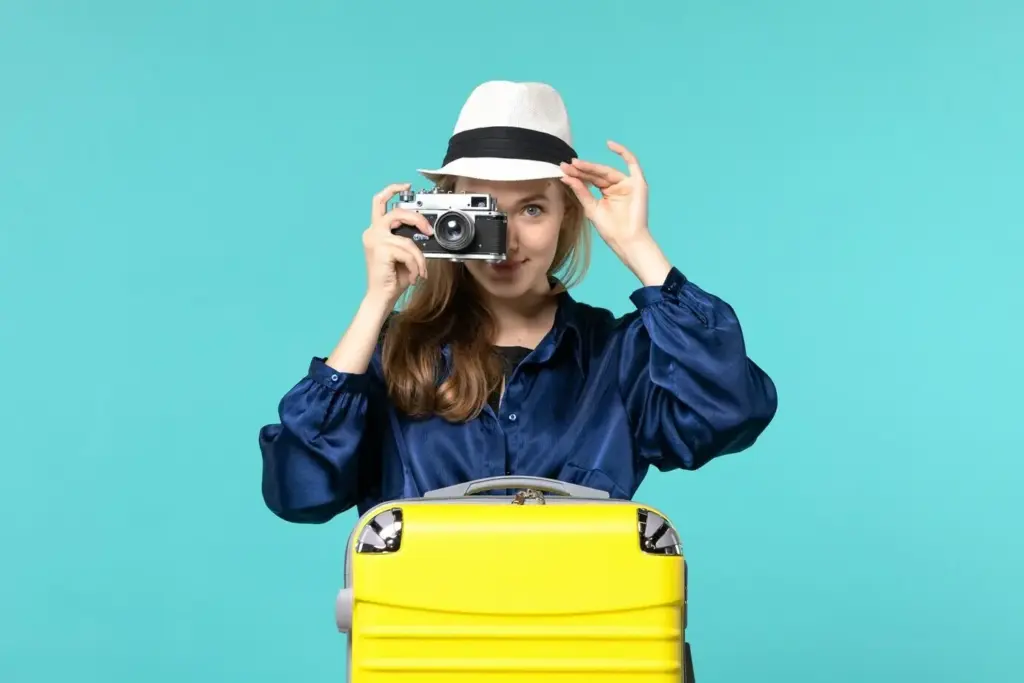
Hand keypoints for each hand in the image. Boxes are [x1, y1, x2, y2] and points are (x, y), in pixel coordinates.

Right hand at [362, 183, 432, 307]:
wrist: (382, 296)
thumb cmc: (393, 277)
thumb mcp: (403, 253)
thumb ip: (408, 238)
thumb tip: (424, 230)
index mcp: (376, 231)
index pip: (380, 202)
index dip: (392, 190)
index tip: (406, 186)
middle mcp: (372, 232)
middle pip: (397, 213)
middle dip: (416, 219)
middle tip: (428, 230)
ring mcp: (375, 240)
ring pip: (407, 240)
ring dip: (418, 258)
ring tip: (419, 270)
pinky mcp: (380, 250)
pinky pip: (407, 252)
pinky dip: (415, 265)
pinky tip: (413, 275)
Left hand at [560, 141, 670, 285]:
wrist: (626, 240)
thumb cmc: (610, 229)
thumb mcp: (591, 208)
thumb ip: (581, 191)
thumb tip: (566, 177)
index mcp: (606, 193)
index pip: (590, 180)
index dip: (577, 175)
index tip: (563, 170)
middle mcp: (617, 186)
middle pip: (597, 174)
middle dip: (581, 170)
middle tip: (566, 165)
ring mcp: (628, 184)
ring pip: (608, 170)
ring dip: (592, 166)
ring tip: (577, 163)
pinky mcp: (638, 183)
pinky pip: (632, 163)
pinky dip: (623, 152)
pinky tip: (609, 145)